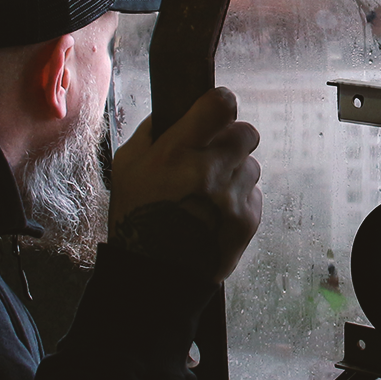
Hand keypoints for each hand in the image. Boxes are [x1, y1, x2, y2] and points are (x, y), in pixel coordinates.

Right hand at [109, 87, 261, 282]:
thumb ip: (153, 133)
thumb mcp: (126, 167)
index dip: (220, 103)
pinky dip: (238, 199)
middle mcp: (209, 171)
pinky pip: (254, 193)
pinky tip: (214, 214)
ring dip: (235, 173)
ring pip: (251, 165)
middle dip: (231, 141)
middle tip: (212, 158)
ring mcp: (232, 197)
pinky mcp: (247, 220)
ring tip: (208, 194)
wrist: (154, 276)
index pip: (221, 103)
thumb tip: (178, 111)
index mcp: (177, 151)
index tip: (214, 112)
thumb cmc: (134, 218)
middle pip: (246, 132)